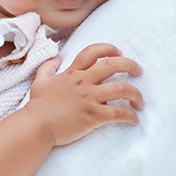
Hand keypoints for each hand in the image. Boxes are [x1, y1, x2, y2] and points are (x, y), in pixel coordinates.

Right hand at [27, 43, 143, 145]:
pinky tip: (134, 119)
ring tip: (140, 101)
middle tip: (138, 70)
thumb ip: (48, 67)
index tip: (119, 52)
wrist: (35, 127)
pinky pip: (118, 113)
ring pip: (121, 88)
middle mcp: (84, 82)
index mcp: (73, 72)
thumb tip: (55, 57)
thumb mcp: (40, 81)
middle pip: (113, 65)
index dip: (108, 49)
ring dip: (135, 93)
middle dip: (130, 65)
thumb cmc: (38, 106)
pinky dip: (129, 115)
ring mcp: (89, 98)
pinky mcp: (93, 116)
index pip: (93, 52)